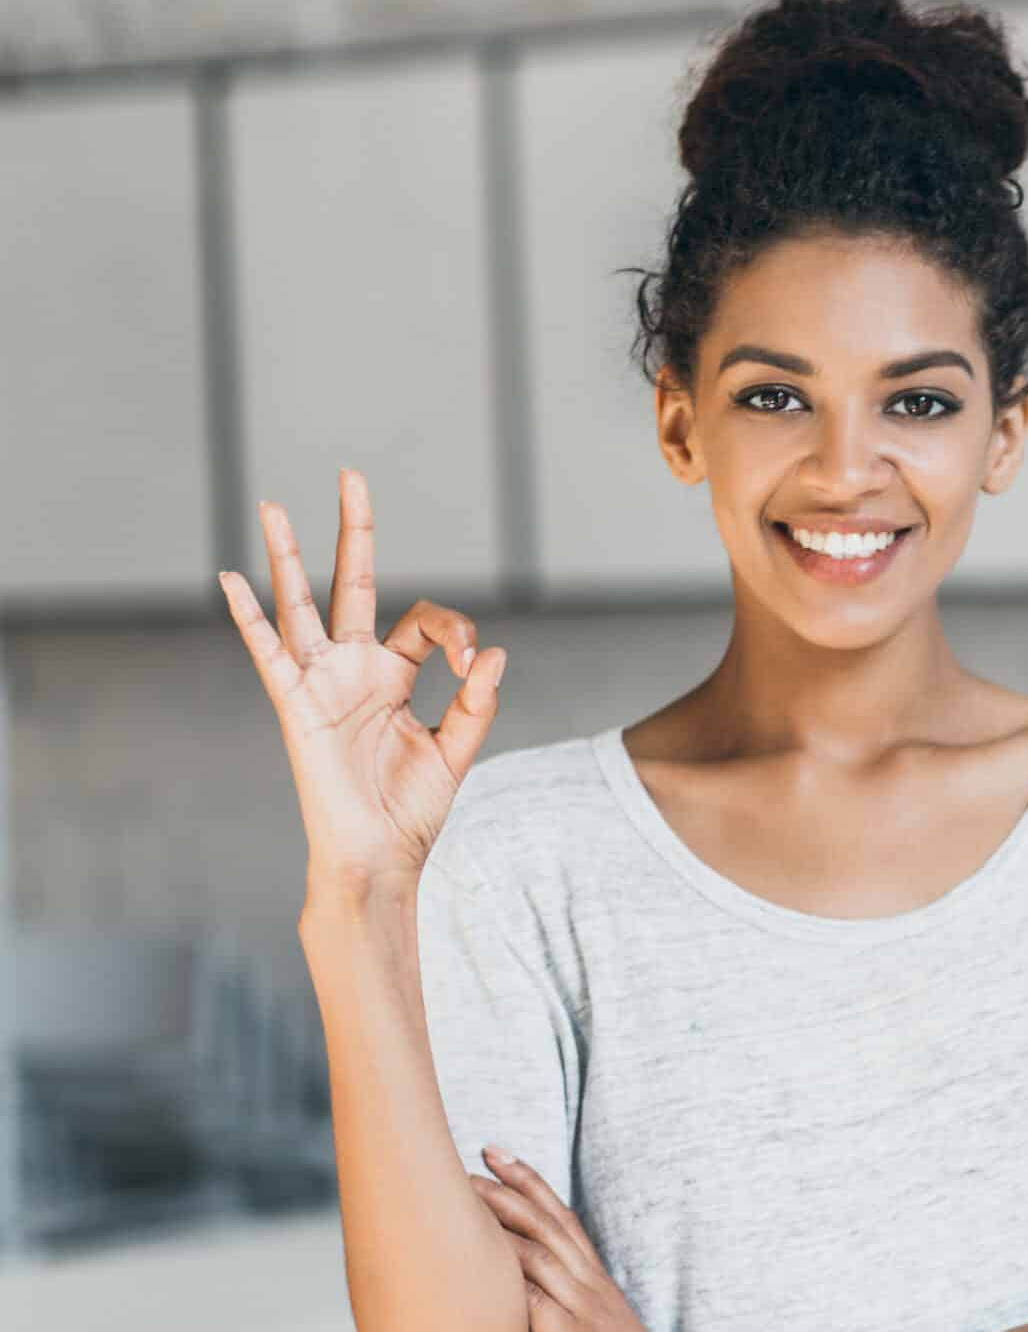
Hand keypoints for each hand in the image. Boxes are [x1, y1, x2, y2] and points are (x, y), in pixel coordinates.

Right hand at [218, 472, 507, 896]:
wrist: (380, 856)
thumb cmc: (412, 809)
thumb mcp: (457, 749)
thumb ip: (477, 702)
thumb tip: (494, 651)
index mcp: (395, 675)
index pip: (426, 622)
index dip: (456, 631)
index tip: (475, 663)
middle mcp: (354, 668)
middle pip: (352, 584)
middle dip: (354, 530)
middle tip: (351, 475)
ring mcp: (321, 682)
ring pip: (301, 604)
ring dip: (288, 555)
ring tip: (271, 504)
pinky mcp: (296, 705)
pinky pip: (268, 652)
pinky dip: (249, 615)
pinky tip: (230, 577)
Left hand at [471, 1148, 726, 1331]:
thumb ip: (571, 1327)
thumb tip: (531, 1323)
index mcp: (601, 1291)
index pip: (565, 1224)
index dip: (533, 1186)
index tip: (501, 1157)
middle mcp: (595, 1292)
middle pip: (550, 1224)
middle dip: (511, 1186)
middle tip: (478, 1153)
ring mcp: (587, 1315)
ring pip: (538, 1252)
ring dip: (498, 1219)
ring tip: (462, 1193)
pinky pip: (534, 1303)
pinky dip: (504, 1278)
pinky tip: (473, 1262)